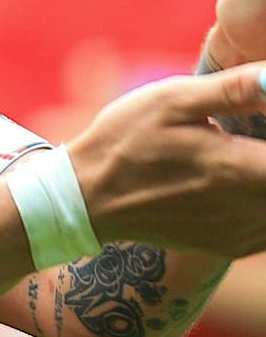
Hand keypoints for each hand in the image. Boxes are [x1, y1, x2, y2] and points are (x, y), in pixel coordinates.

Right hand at [68, 62, 265, 256]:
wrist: (89, 197)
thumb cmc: (126, 140)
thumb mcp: (171, 100)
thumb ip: (233, 89)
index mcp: (239, 168)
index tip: (260, 122)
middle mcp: (248, 208)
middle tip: (248, 137)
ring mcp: (242, 233)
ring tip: (240, 156)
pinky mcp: (233, 246)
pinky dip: (262, 199)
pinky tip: (239, 180)